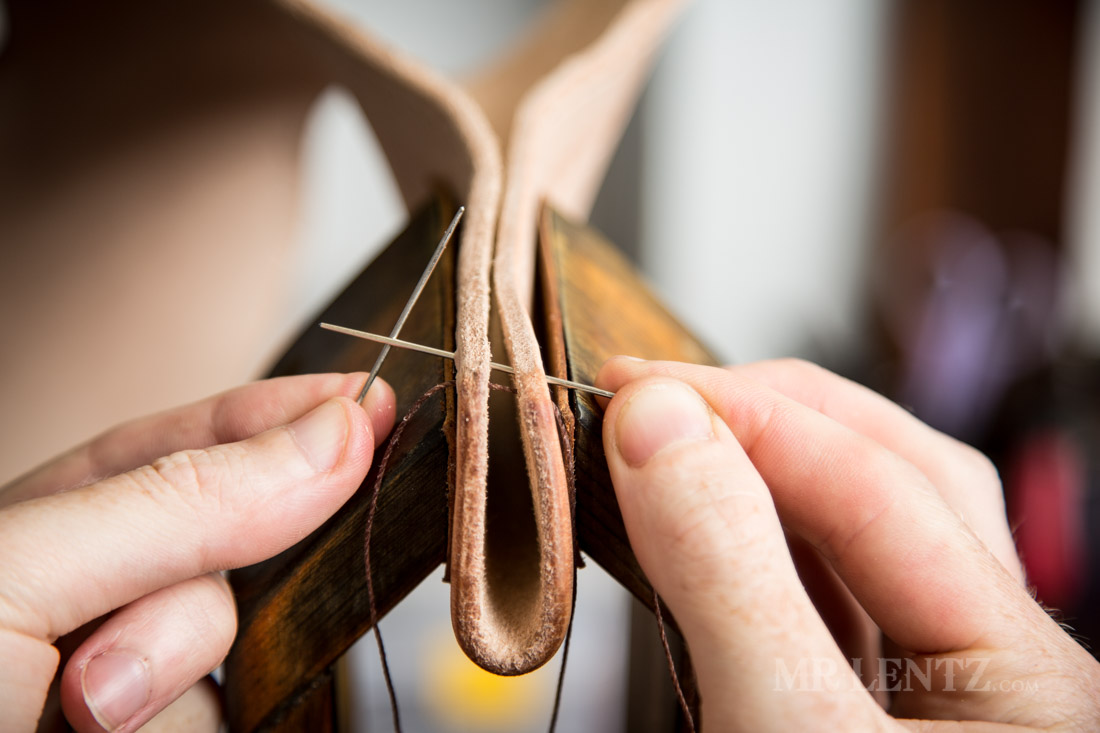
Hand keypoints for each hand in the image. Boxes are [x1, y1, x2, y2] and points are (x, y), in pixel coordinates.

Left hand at [0, 373, 394, 731]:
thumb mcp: (15, 575)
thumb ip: (179, 500)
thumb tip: (335, 434)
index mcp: (44, 526)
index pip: (189, 441)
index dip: (280, 416)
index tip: (366, 403)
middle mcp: (96, 599)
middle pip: (232, 547)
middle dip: (194, 581)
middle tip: (117, 634)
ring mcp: (136, 683)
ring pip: (241, 643)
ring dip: (178, 670)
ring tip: (83, 716)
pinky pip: (241, 714)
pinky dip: (194, 721)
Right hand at [597, 357, 1099, 730]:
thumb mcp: (785, 730)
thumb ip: (729, 579)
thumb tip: (658, 426)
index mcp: (1026, 671)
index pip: (880, 485)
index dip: (745, 419)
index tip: (631, 393)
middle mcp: (996, 662)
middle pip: (892, 474)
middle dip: (765, 417)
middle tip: (654, 396)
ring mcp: (931, 682)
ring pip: (858, 527)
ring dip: (760, 470)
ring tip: (674, 442)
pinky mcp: (863, 703)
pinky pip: (817, 589)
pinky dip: (750, 544)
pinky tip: (699, 528)